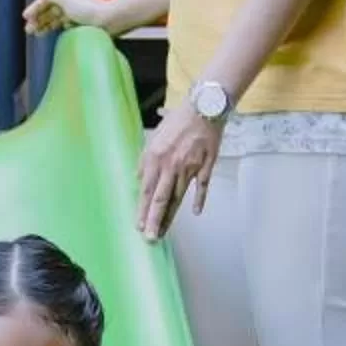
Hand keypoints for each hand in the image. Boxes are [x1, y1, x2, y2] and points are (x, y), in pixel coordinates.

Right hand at [23, 0, 113, 33]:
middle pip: (50, 9)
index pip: (45, 0)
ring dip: (44, 25)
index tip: (25, 17)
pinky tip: (52, 33)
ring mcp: (75, 11)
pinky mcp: (80, 21)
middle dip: (38, 19)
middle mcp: (70, 0)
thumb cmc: (89, 10)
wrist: (109, 20)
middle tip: (28, 29)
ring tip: (37, 33)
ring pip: (56, 18)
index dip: (35, 8)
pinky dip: (56, 28)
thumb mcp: (66, 0)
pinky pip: (64, 24)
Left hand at [137, 104, 225, 239]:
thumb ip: (145, 159)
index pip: (146, 189)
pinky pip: (202, 185)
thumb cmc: (179, 120)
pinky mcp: (206, 165)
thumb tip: (138, 179)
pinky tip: (195, 212)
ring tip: (164, 231)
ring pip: (178, 196)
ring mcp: (190, 166)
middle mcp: (170, 164)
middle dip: (153, 220)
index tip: (138, 225)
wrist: (205, 106)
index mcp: (155, 157)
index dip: (142, 209)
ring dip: (170, 216)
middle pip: (160, 198)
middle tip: (150, 239)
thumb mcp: (154, 136)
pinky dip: (199, 199)